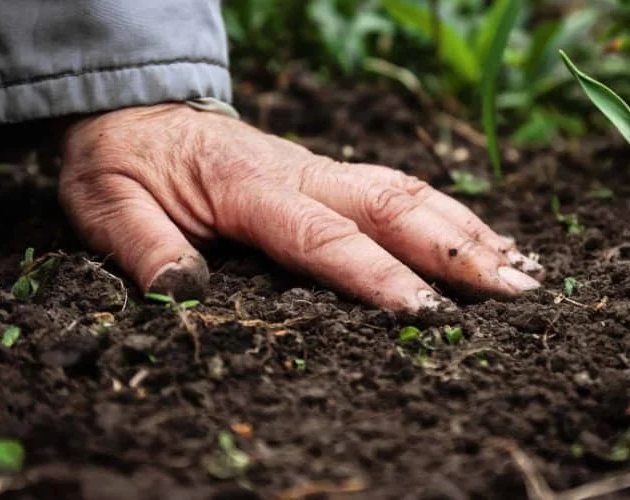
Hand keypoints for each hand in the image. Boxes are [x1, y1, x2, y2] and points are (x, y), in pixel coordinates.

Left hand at [58, 103, 542, 311]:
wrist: (137, 113)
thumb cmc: (124, 164)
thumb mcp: (107, 206)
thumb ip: (144, 248)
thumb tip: (185, 294)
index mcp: (247, 186)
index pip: (324, 237)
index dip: (379, 277)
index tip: (430, 316)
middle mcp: (300, 172)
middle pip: (393, 206)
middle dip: (458, 251)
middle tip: (518, 292)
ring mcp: (320, 168)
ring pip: (408, 192)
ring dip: (468, 230)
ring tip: (522, 268)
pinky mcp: (329, 174)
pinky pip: (399, 188)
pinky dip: (449, 215)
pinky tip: (482, 240)